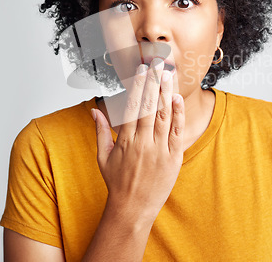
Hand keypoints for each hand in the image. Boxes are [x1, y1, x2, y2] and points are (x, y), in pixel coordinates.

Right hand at [92, 58, 184, 223]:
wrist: (132, 209)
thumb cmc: (117, 182)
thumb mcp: (103, 157)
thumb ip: (100, 131)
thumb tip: (94, 110)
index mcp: (125, 140)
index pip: (132, 107)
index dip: (137, 87)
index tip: (140, 70)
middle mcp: (142, 143)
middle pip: (148, 106)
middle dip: (152, 82)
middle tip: (156, 63)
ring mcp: (159, 150)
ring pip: (162, 115)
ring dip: (165, 92)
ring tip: (167, 74)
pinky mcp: (173, 158)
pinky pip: (176, 132)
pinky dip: (177, 114)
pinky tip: (176, 98)